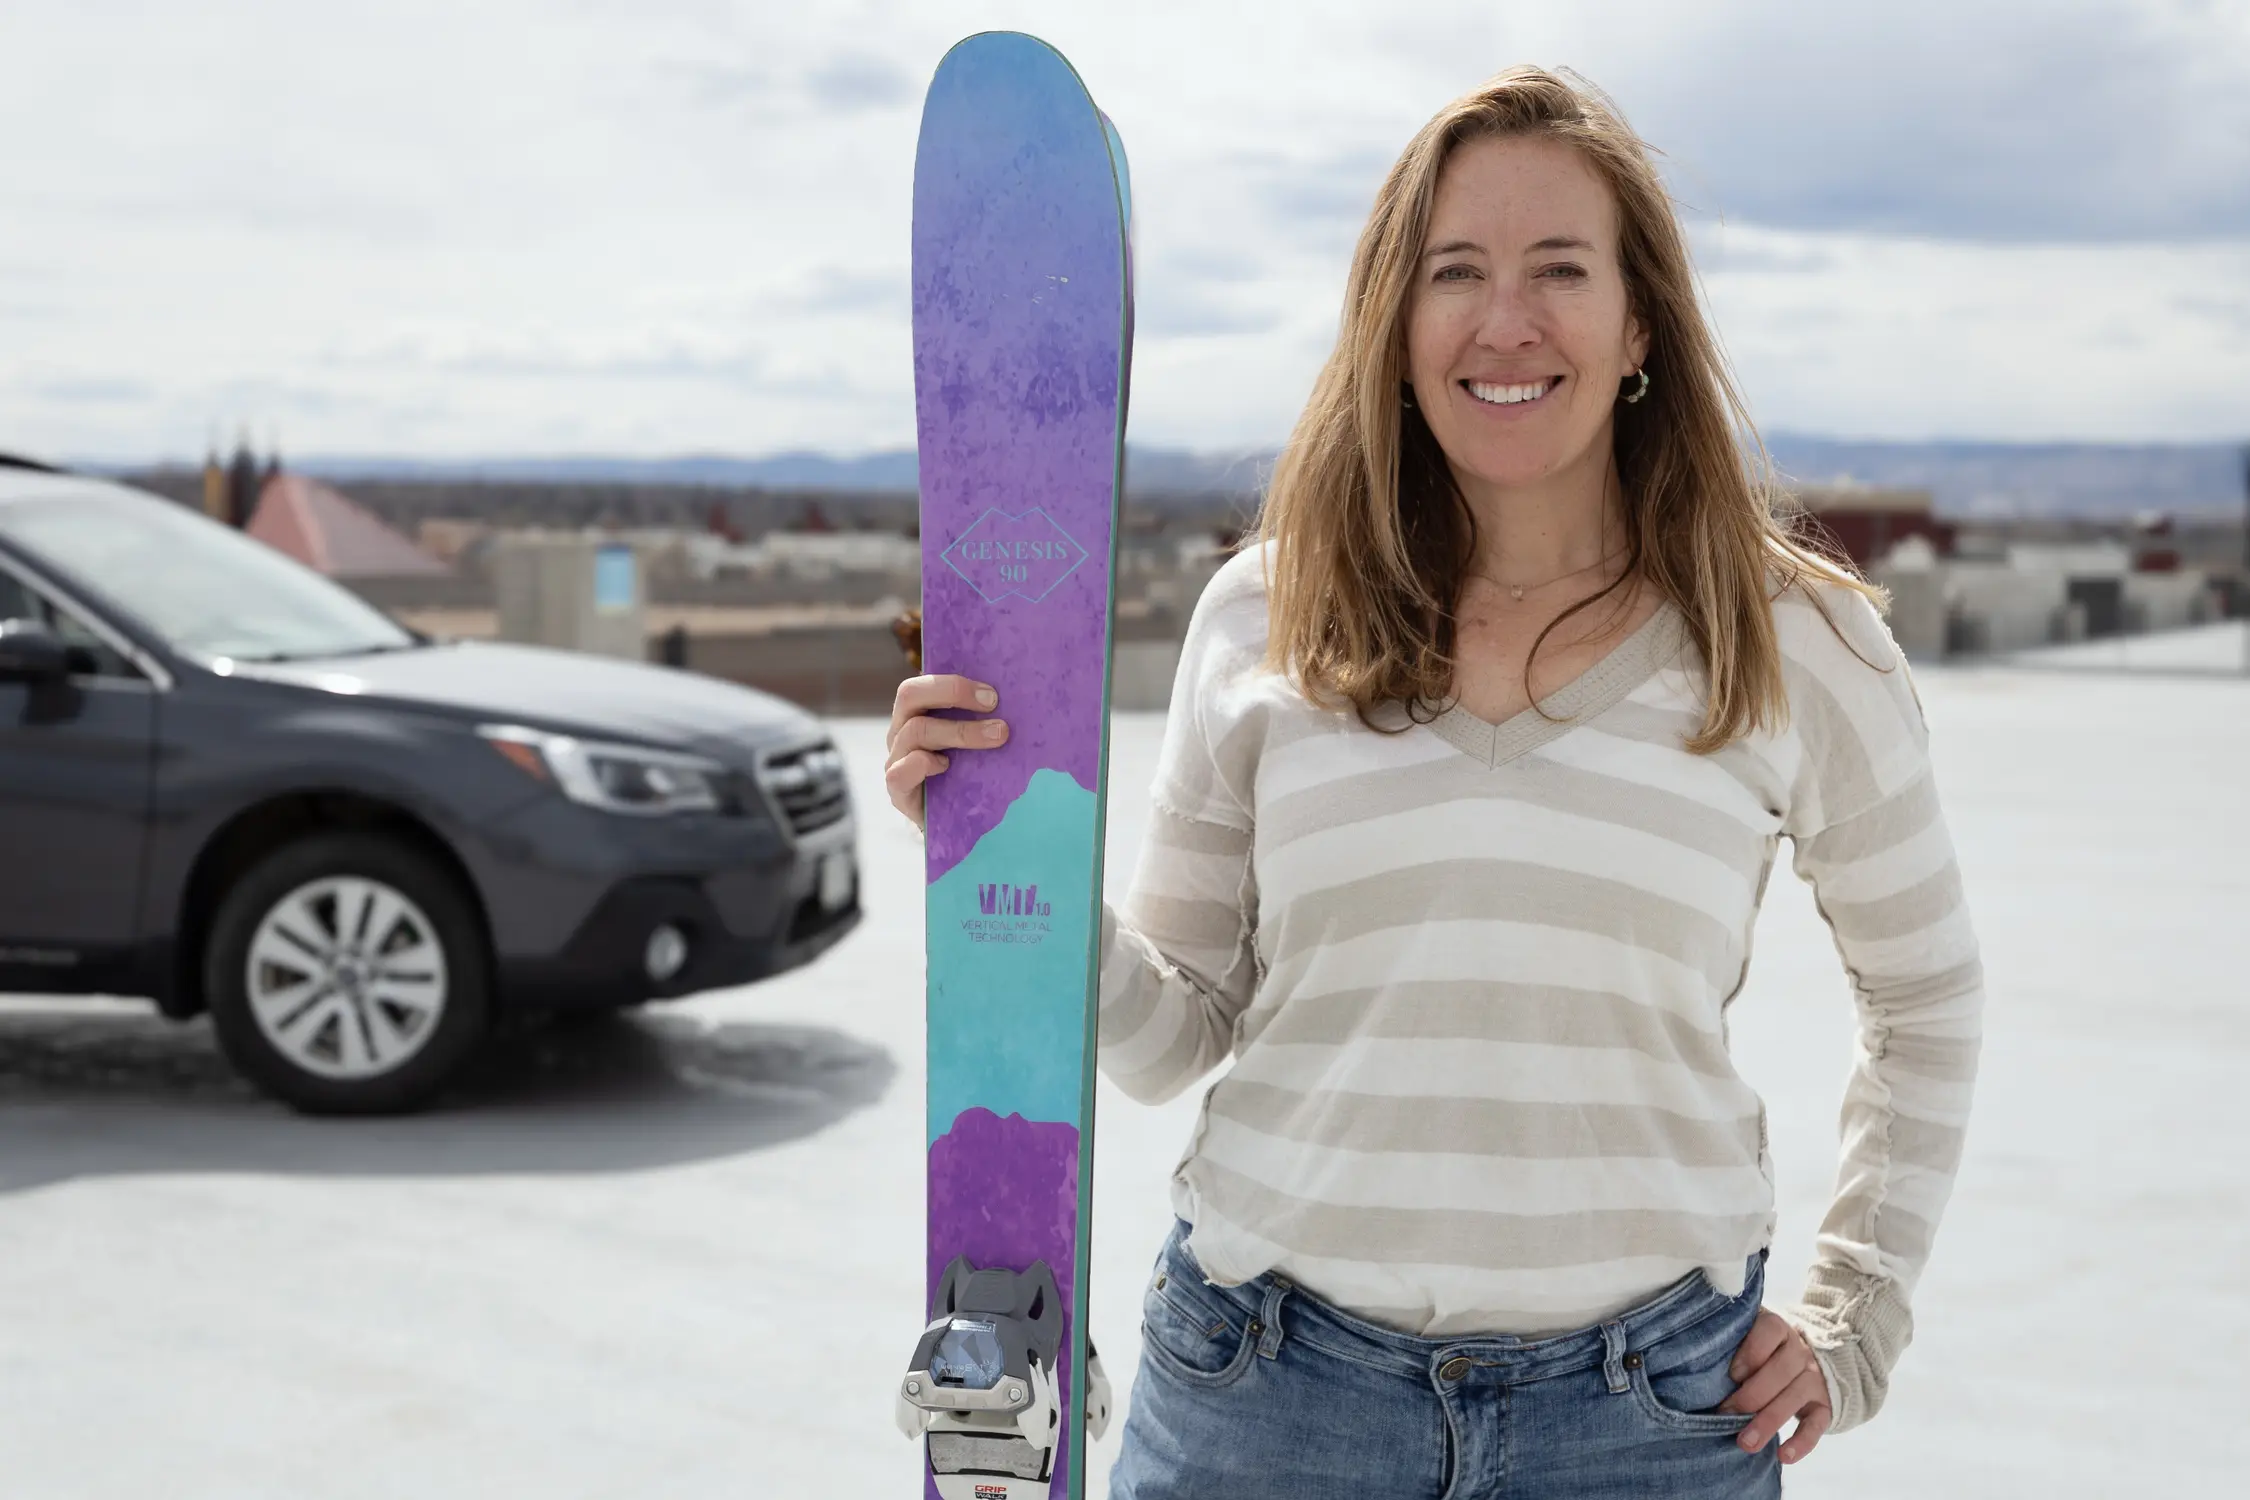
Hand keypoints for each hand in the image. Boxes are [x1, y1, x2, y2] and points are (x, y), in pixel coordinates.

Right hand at [885, 674, 1008, 829]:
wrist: (954, 823)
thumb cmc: (968, 774)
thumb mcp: (975, 743)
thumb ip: (984, 719)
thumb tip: (1022, 702)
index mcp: (918, 712)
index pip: (923, 681)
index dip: (955, 682)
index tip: (993, 693)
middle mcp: (901, 730)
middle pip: (910, 694)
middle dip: (952, 693)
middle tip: (994, 704)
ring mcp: (896, 758)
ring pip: (915, 731)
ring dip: (959, 731)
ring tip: (997, 736)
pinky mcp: (898, 791)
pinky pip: (898, 773)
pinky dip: (922, 765)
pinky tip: (946, 767)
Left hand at [1719, 1308, 1831, 1463]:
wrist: (1807, 1357)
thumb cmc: (1759, 1348)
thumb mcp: (1746, 1334)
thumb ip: (1730, 1341)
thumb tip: (1696, 1359)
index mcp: (1778, 1328)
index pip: (1770, 1332)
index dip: (1750, 1353)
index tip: (1731, 1374)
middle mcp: (1799, 1352)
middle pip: (1779, 1371)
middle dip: (1750, 1396)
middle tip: (1725, 1413)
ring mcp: (1814, 1379)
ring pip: (1794, 1398)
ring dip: (1768, 1422)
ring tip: (1746, 1443)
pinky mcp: (1824, 1406)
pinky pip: (1817, 1425)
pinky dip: (1802, 1442)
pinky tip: (1784, 1456)